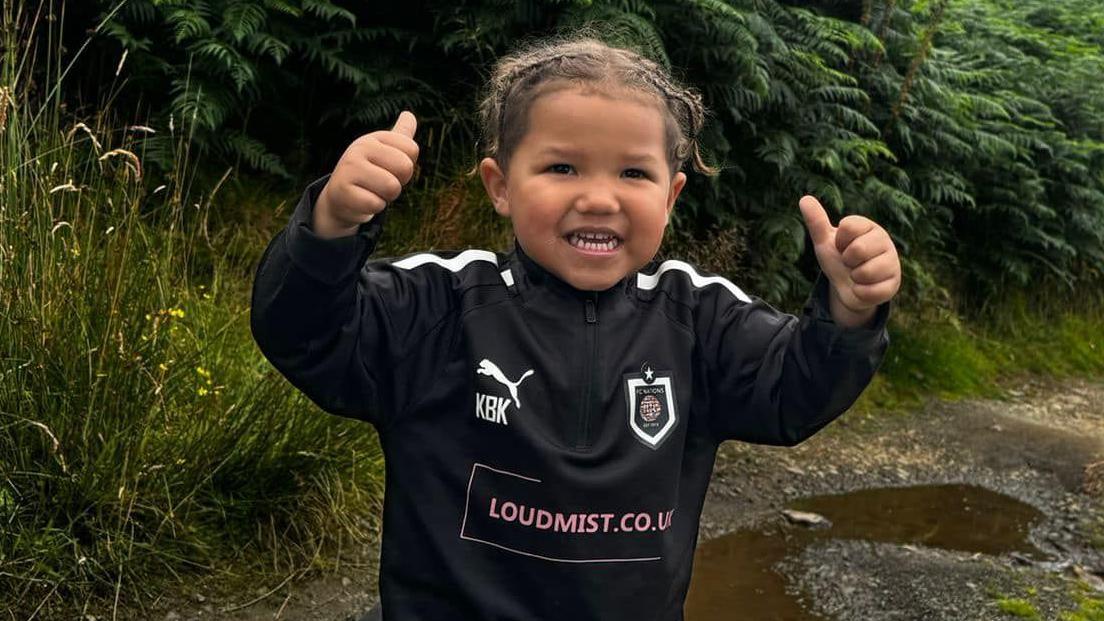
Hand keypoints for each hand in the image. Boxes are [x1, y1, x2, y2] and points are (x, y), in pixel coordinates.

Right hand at [313, 111, 419, 238]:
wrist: (340, 197)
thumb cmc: (369, 173)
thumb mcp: (384, 152)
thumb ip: (400, 136)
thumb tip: (409, 114)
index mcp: (374, 138)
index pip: (412, 149)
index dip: (406, 165)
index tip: (390, 168)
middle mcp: (359, 148)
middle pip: (405, 167)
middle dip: (398, 182)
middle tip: (381, 183)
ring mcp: (349, 168)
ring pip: (392, 187)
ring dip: (386, 197)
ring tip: (371, 191)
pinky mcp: (343, 190)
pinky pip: (376, 204)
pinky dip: (373, 207)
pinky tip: (361, 201)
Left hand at [798, 195, 900, 327]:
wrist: (849, 288)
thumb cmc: (840, 259)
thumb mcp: (826, 242)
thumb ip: (817, 222)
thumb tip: (804, 198)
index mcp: (869, 227)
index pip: (849, 226)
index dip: (839, 241)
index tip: (841, 245)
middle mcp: (885, 241)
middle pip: (858, 249)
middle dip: (847, 260)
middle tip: (850, 262)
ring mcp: (892, 263)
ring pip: (865, 272)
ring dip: (854, 277)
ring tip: (858, 274)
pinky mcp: (893, 285)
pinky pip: (870, 291)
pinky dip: (860, 292)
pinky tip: (864, 287)